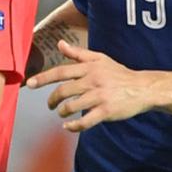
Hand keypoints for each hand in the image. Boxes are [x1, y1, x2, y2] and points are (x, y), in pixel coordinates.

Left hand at [25, 40, 153, 131]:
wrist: (143, 88)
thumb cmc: (118, 73)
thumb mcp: (99, 59)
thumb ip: (78, 53)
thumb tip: (60, 44)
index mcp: (89, 68)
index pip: (61, 72)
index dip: (43, 78)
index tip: (29, 84)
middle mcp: (92, 81)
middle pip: (63, 91)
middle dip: (52, 100)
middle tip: (50, 105)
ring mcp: (99, 97)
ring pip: (72, 106)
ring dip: (62, 112)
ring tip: (62, 113)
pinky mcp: (106, 111)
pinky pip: (85, 121)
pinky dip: (74, 126)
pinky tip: (68, 126)